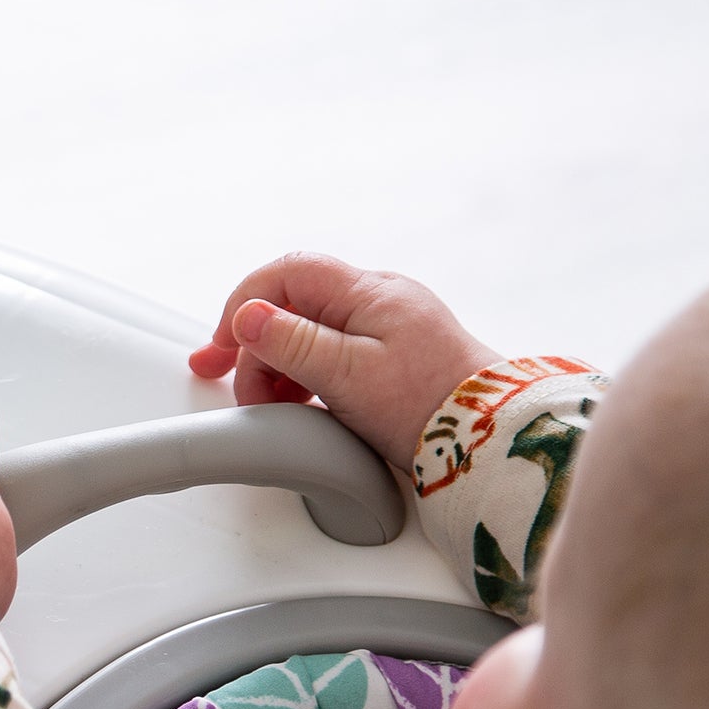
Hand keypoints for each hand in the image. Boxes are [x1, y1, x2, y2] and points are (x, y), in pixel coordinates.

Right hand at [187, 253, 496, 470]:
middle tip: (237, 388)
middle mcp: (378, 300)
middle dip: (256, 348)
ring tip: (273, 407)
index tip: (220, 347)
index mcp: (368, 293)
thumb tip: (248, 316)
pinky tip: (300, 405)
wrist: (488, 435)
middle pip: (293, 306)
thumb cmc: (427, 406)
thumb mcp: (347, 376)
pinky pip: (331, 353)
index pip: (287, 273)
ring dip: (278, 368)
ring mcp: (386, 326)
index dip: (243, 305)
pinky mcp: (391, 355)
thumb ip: (293, 342)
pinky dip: (304, 377)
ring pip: (308, 333)